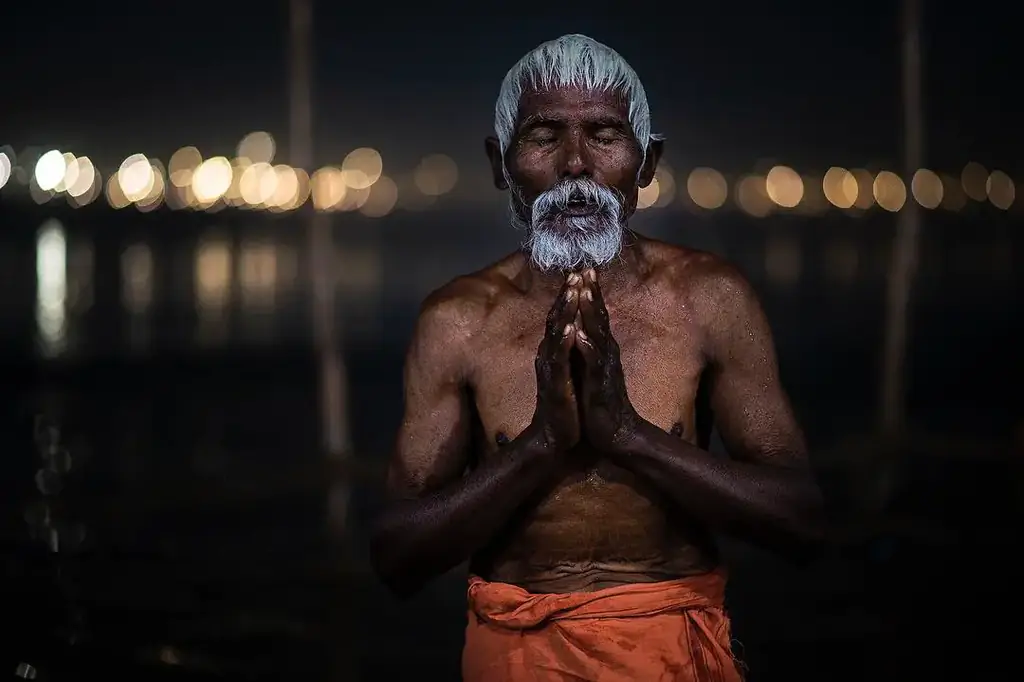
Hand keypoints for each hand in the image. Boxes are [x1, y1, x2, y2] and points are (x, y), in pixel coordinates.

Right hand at [528, 274, 582, 451]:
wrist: (553, 438)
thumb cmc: (564, 404)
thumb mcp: (569, 371)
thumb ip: (569, 349)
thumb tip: (576, 326)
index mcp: (556, 351)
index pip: (563, 316)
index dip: (571, 293)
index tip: (581, 270)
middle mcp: (550, 355)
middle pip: (558, 318)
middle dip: (568, 294)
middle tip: (576, 270)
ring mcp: (552, 370)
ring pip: (557, 334)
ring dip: (565, 311)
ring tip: (572, 290)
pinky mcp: (556, 386)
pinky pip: (560, 361)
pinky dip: (565, 344)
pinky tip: (571, 329)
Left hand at [574, 269, 640, 452]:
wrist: (615, 434)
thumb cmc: (602, 401)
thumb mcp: (594, 370)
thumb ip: (592, 348)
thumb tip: (584, 326)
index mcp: (602, 350)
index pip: (597, 316)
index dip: (592, 292)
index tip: (584, 268)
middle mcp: (606, 355)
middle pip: (600, 319)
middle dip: (593, 293)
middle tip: (586, 269)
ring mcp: (604, 370)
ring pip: (598, 337)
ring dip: (592, 314)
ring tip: (586, 292)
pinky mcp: (601, 388)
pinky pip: (593, 366)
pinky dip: (587, 350)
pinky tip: (580, 335)